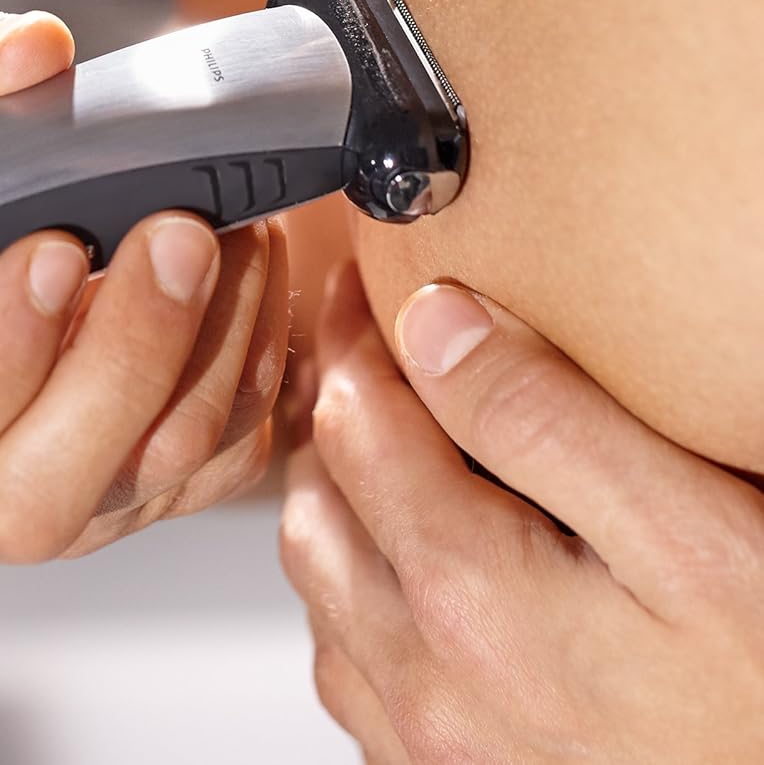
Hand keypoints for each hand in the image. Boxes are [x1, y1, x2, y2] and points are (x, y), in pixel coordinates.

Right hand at [0, 1, 290, 561]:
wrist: (37, 225)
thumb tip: (27, 53)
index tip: (51, 245)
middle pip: (37, 505)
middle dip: (119, 364)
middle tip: (175, 234)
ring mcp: (72, 512)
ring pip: (151, 474)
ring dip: (206, 345)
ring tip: (232, 229)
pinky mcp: (160, 494)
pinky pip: (225, 459)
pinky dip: (251, 360)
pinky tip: (252, 271)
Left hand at [282, 263, 763, 762]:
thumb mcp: (698, 533)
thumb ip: (551, 422)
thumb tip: (434, 325)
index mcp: (471, 596)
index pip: (353, 427)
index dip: (351, 342)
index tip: (361, 293)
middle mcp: (425, 683)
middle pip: (314, 514)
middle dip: (331, 424)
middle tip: (365, 363)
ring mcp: (425, 748)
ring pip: (320, 599)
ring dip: (334, 515)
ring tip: (380, 456)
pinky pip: (352, 678)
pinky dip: (354, 606)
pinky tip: (411, 580)